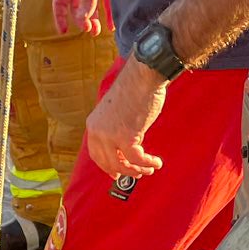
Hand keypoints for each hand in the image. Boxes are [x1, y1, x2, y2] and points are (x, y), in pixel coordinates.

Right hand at [54, 0, 109, 34]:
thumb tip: (82, 19)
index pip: (60, 1)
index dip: (60, 16)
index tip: (64, 30)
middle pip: (76, 7)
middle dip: (82, 19)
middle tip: (89, 29)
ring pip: (91, 7)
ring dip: (94, 19)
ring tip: (98, 31)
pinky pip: (105, 3)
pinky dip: (108, 13)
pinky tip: (111, 23)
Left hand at [84, 61, 165, 178]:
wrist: (144, 74)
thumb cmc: (134, 89)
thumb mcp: (115, 111)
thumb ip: (114, 127)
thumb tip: (123, 146)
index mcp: (93, 124)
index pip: (96, 154)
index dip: (106, 166)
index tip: (115, 173)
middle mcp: (97, 131)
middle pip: (107, 162)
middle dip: (122, 171)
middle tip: (136, 174)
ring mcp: (110, 135)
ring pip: (121, 164)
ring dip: (137, 170)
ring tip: (148, 170)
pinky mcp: (126, 136)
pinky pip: (136, 159)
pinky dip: (146, 164)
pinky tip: (155, 163)